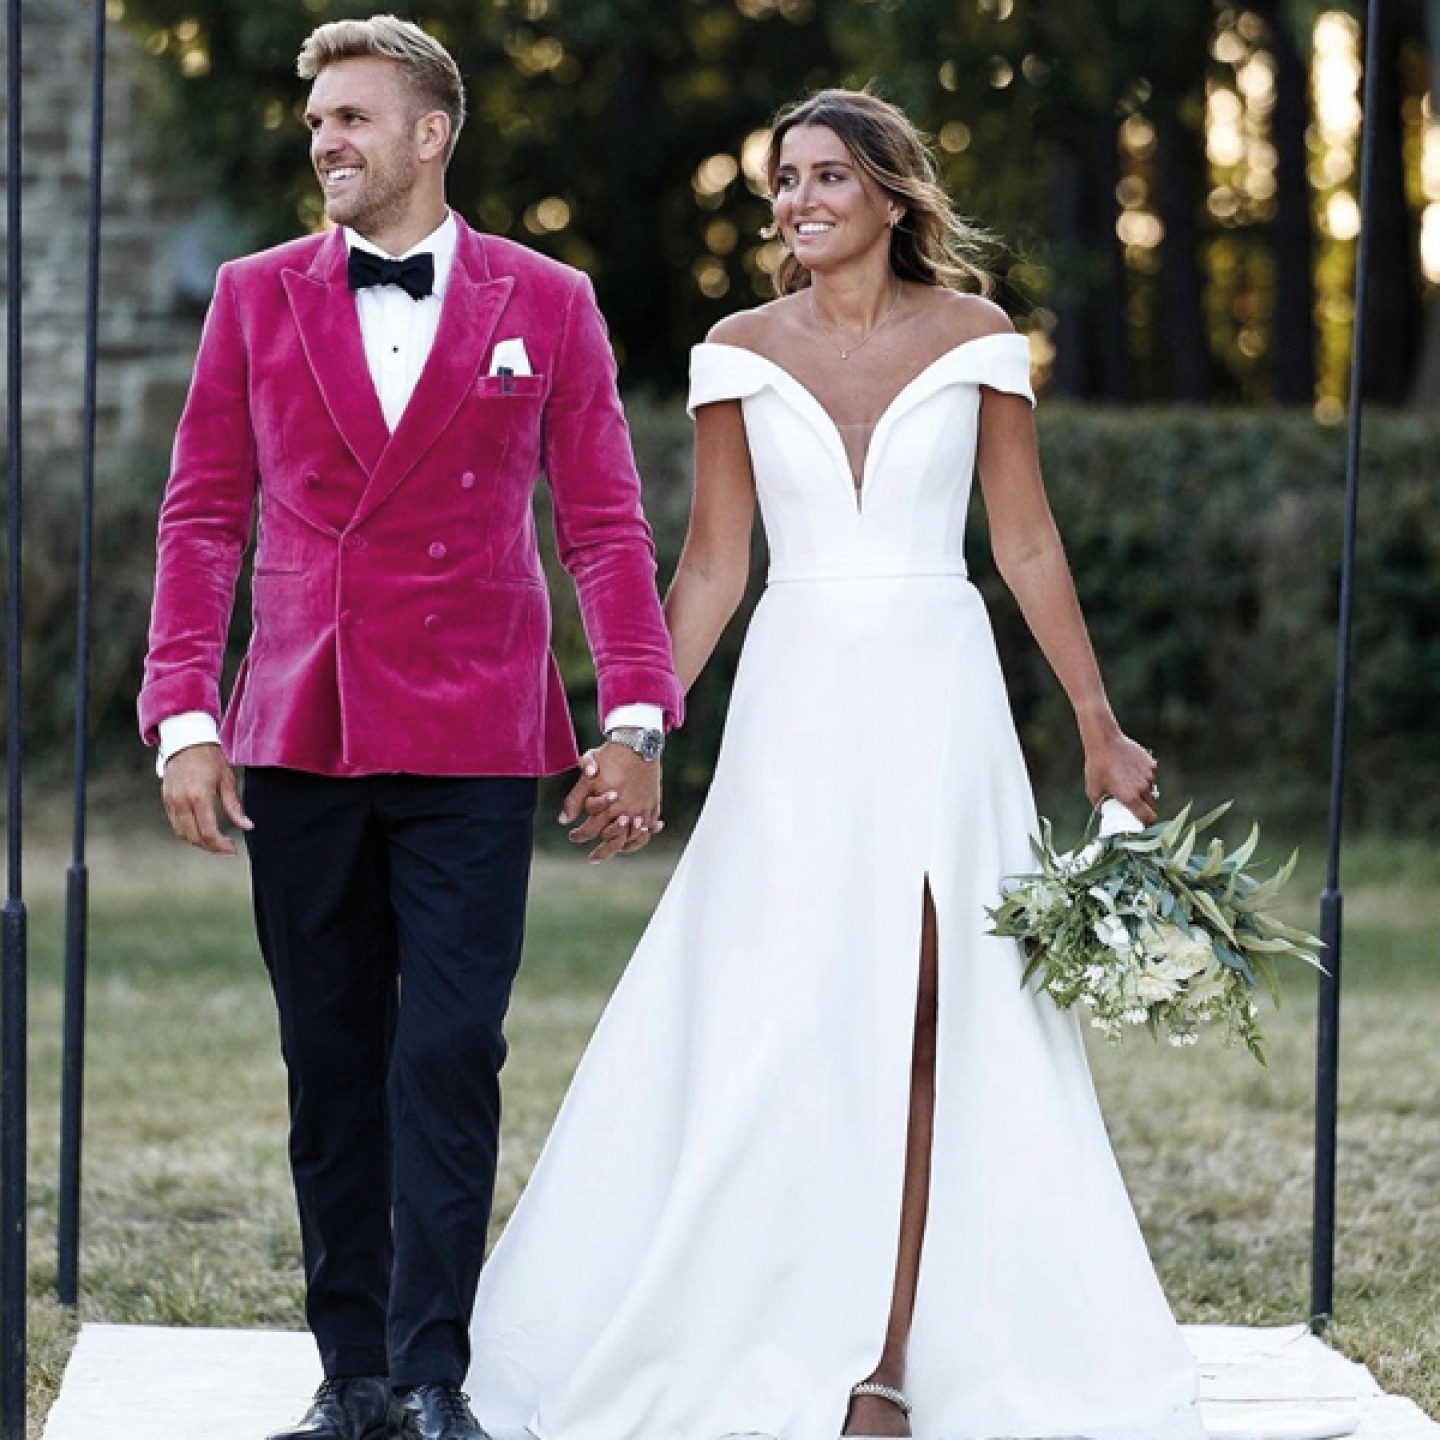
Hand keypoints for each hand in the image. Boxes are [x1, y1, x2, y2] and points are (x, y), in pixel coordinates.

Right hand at [161, 743, 252, 853]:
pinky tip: (201, 830)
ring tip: (215, 841)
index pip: (208, 832)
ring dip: (198, 842)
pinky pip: (175, 823)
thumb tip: (248, 826)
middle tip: (226, 847)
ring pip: (182, 833)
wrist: (186, 740)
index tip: (232, 849)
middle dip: (210, 847)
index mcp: (199, 797)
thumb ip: (235, 807)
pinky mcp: (166, 799)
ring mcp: (171, 801)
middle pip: (194, 837)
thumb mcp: (227, 780)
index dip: (221, 845)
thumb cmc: (210, 758)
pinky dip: (188, 832)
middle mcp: (182, 802)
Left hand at [558, 743, 662, 862]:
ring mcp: (641, 810)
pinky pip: (647, 831)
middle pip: (610, 840)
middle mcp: (625, 811)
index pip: (590, 830)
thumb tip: (562, 821)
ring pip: (630, 840)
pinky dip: (639, 839)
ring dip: (618, 849)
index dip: (579, 836)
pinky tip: (630, 843)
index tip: (573, 836)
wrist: (638, 743)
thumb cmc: (610, 757)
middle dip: (599, 851)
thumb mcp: (587, 775)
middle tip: (592, 856)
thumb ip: (574, 799)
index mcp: (607, 805)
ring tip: (610, 855)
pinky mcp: (653, 806)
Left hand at [1084, 731, 1157, 825]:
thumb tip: (1106, 814)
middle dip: (1142, 807)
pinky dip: (1144, 778)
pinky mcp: (1152, 765)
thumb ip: (1101, 806)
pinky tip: (1130, 771)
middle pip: (1150, 805)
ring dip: (1142, 791)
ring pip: (1150, 790)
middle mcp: (1143, 788)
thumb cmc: (1097, 766)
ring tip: (1127, 782)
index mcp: (1130, 797)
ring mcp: (1149, 776)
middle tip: (1130, 803)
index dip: (1146, 823)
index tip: (1141, 823)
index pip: (1148, 817)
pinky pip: (1151, 777)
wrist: (1105, 742)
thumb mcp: (1093, 790)